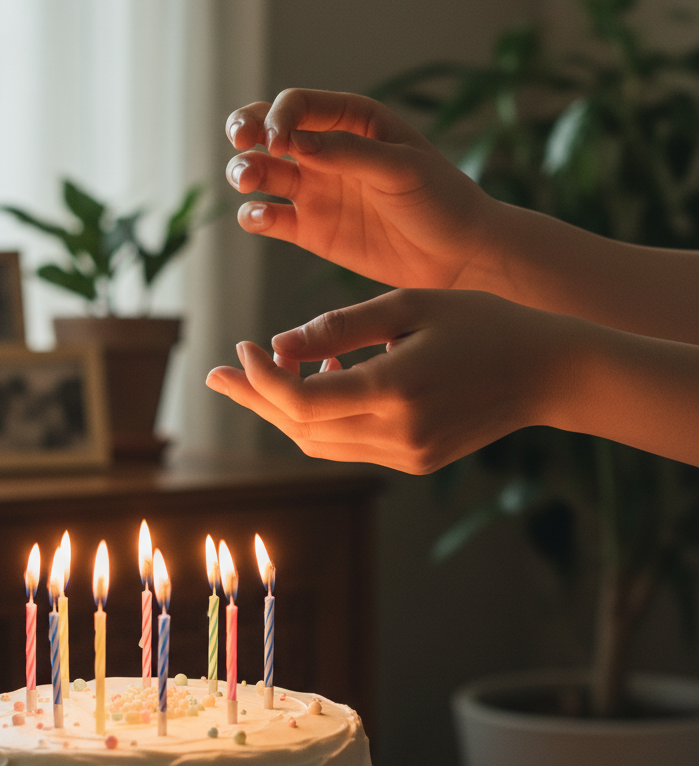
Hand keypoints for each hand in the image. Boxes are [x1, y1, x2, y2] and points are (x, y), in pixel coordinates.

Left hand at [205, 289, 567, 472]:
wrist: (548, 371)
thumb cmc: (480, 322)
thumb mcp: (407, 304)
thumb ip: (338, 328)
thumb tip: (276, 346)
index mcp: (395, 391)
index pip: (299, 401)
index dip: (259, 379)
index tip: (242, 348)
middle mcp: (397, 435)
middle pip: (298, 428)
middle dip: (253, 399)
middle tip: (217, 374)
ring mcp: (406, 455)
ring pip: (317, 444)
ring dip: (281, 412)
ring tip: (258, 376)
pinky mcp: (414, 461)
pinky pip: (346, 446)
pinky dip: (319, 420)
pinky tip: (316, 382)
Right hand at [226, 88, 498, 290]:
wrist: (458, 253)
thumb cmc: (440, 199)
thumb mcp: (401, 167)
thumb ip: (347, 153)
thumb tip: (291, 142)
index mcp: (351, 121)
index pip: (296, 104)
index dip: (278, 117)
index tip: (280, 142)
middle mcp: (325, 151)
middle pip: (266, 129)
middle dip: (244, 129)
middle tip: (240, 142)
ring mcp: (314, 190)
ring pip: (260, 172)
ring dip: (243, 171)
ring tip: (246, 181)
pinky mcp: (309, 230)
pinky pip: (268, 218)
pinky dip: (253, 215)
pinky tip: (261, 217)